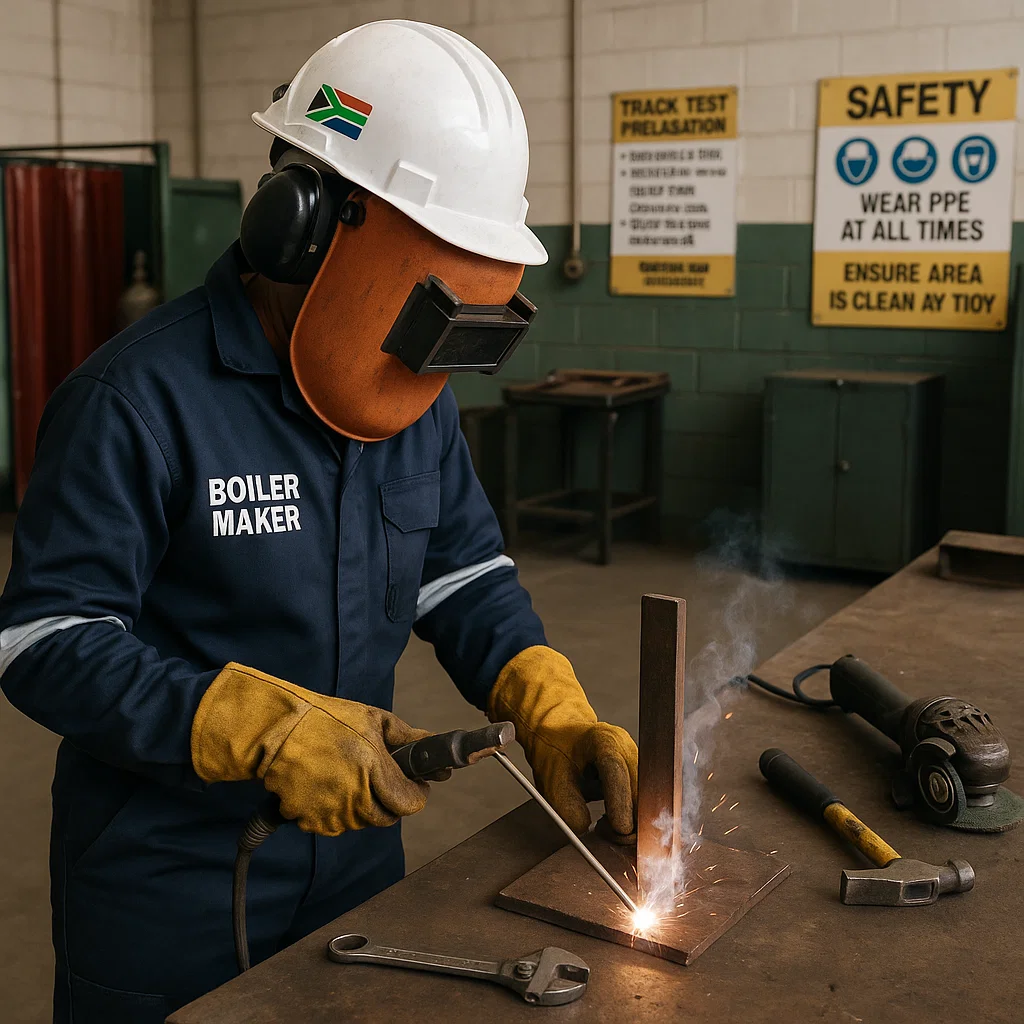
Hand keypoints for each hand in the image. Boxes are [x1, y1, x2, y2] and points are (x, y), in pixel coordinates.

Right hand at [192, 663, 432, 835]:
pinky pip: (336, 824)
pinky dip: (338, 811)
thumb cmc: (326, 720)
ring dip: (365, 806)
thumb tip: (431, 744)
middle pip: (388, 817)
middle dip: (392, 800)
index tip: (415, 783)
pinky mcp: (312, 822)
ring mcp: (333, 813)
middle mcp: (356, 798)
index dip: (416, 793)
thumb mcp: (372, 718)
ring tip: (352, 777)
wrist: (276, 732)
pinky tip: (330, 787)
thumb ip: (406, 736)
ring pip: (362, 822)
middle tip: (382, 779)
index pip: (410, 802)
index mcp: (374, 770)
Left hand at [488, 646, 637, 836]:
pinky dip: (629, 814)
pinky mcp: (638, 772)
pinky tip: (611, 817)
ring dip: (630, 819)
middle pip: (638, 790)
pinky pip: (641, 799)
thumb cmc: (555, 752)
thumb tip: (585, 829)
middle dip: (628, 819)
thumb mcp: (551, 781)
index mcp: (604, 741)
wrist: (560, 733)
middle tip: (603, 832)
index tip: (620, 829)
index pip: (617, 773)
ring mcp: (636, 759)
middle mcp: (627, 748)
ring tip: (603, 824)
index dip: (621, 803)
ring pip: (644, 798)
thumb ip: (567, 807)